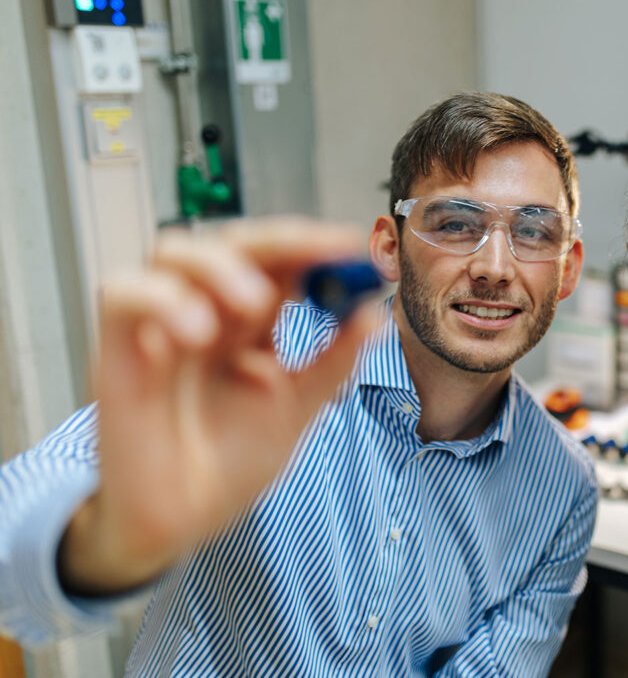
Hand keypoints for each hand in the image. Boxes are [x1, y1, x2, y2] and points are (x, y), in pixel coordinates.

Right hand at [59, 218, 377, 593]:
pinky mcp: (117, 347)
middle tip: (320, 251)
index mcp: (251, 323)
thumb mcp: (296, 410)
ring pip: (175, 251)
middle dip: (280, 241)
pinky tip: (196, 331)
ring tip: (253, 302)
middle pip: (234, 243)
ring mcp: (161, 325)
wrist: (183, 522)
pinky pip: (122, 292)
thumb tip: (374, 315)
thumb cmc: (232, 464)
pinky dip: (161, 297)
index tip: (353, 246)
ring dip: (219, 264)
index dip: (314, 245)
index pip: (280, 262)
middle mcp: (206, 312)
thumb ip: (332, 363)